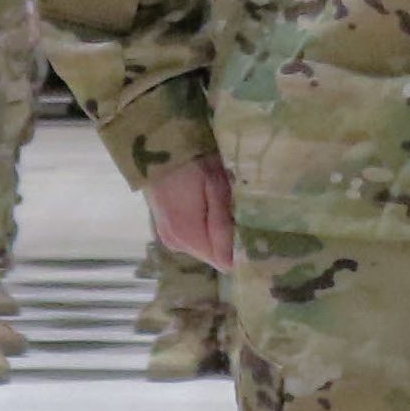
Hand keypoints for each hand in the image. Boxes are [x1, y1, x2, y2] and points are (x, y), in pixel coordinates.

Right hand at [145, 153, 237, 269]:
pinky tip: (208, 204)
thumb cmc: (193, 162)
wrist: (158, 145)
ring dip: (215, 230)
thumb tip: (231, 265)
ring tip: (224, 205)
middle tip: (238, 211)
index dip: (238, 248)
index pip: (221, 261)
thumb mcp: (216, 189)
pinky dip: (203, 224)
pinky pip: (191, 235)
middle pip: (212, 253)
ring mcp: (167, 236)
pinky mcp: (164, 227)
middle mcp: (175, 243)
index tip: (251, 231)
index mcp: (188, 237)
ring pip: (202, 244)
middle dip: (227, 237)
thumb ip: (222, 227)